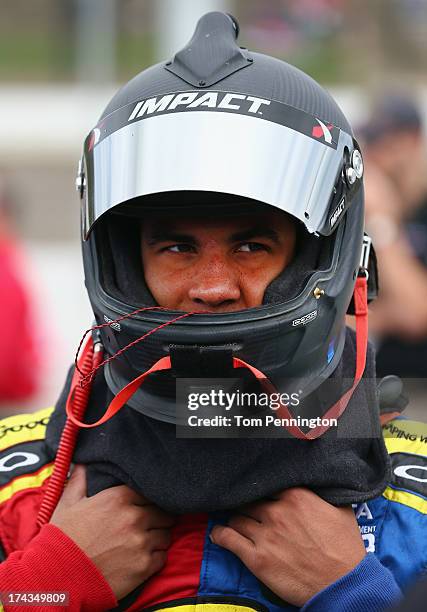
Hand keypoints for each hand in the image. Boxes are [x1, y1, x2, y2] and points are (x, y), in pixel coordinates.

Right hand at [51, 465, 174, 599]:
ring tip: (145, 543)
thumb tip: (83, 464)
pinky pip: (163, 557)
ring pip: (166, 534)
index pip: (149, 492)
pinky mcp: (144, 566)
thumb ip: (81, 480)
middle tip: (148, 526)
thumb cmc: (61, 540)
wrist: (56, 578)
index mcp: (119, 498)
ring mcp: (141, 542)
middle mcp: (135, 517)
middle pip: (163, 513)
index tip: (145, 506)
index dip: (147, 500)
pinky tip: (143, 558)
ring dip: (158, 537)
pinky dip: (156, 557)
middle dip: (157, 519)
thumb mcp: (68, 503)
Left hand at [210, 487, 365, 606]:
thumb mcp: (340, 509)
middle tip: (246, 511)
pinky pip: (228, 539)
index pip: (267, 485)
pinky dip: (220, 535)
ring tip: (234, 523)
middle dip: (247, 506)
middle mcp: (277, 511)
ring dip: (234, 520)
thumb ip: (323, 492)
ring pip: (237, 518)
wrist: (343, 585)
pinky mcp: (256, 558)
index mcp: (296, 496)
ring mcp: (265, 534)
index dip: (262, 490)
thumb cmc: (345, 549)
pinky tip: (218, 534)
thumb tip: (318, 482)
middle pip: (249, 501)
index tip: (259, 494)